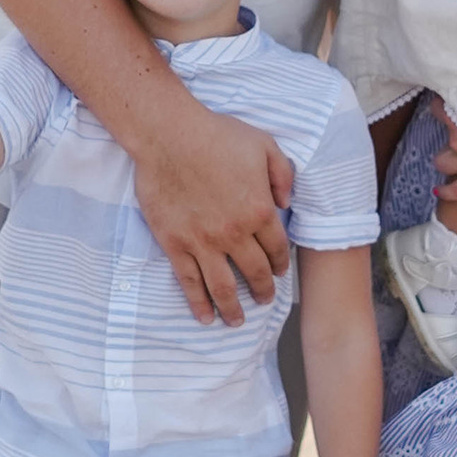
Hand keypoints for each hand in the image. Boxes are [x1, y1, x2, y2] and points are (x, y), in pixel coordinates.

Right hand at [132, 94, 296, 324]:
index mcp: (259, 211)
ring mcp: (203, 242)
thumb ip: (282, 175)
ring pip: (223, 286)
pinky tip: (205, 317)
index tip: (279, 272)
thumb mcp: (264, 145)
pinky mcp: (175, 244)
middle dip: (262, 291)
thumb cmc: (217, 135)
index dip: (280, 264)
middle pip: (254, 272)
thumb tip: (287, 204)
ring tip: (236, 321)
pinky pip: (189, 281)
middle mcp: (234, 233)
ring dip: (233, 308)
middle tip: (264, 301)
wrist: (169, 136)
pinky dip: (198, 303)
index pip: (277, 248)